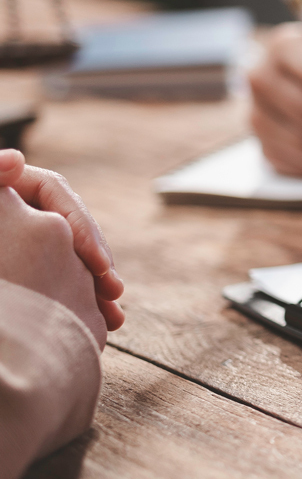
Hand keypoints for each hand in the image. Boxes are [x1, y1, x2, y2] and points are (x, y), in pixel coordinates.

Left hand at [0, 150, 122, 330]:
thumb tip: (14, 159)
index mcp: (12, 187)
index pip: (57, 196)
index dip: (82, 228)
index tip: (98, 264)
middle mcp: (22, 209)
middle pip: (72, 227)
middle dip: (97, 262)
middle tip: (112, 291)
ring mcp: (31, 238)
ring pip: (74, 257)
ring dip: (97, 285)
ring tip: (113, 316)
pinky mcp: (36, 267)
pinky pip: (67, 278)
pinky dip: (85, 298)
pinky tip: (102, 320)